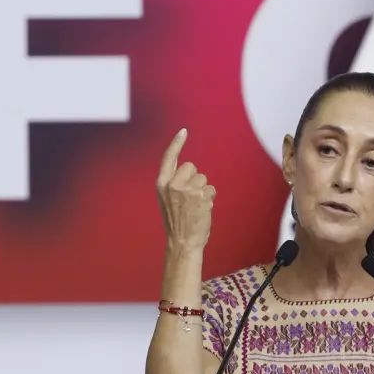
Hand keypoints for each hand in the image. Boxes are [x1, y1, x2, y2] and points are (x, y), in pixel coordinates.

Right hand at [156, 129, 215, 253]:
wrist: (182, 242)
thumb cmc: (176, 222)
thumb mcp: (166, 200)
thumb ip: (174, 184)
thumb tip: (189, 170)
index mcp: (161, 184)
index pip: (169, 158)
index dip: (177, 143)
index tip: (184, 131)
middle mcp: (173, 184)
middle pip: (192, 167)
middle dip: (195, 179)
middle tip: (190, 198)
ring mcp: (187, 189)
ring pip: (203, 178)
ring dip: (203, 190)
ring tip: (196, 206)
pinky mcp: (201, 196)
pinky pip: (211, 189)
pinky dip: (210, 198)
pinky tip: (202, 210)